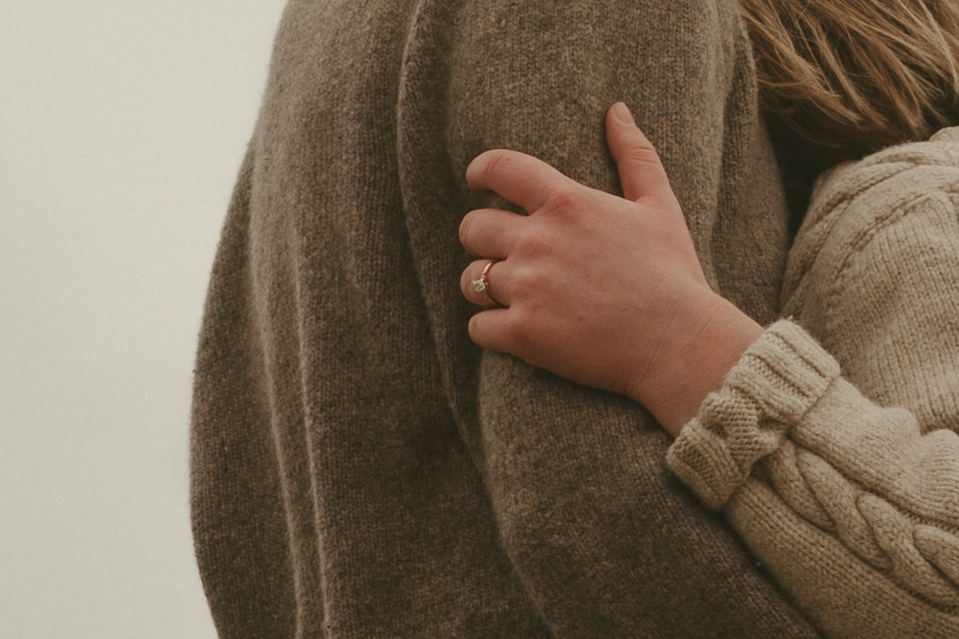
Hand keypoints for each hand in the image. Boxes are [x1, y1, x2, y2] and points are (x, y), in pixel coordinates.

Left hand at [459, 103, 761, 435]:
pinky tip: (515, 330)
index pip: (498, 167)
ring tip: (514, 294)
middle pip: (472, 228)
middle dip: (482, 239)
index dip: (478, 172)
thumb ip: (635, 154)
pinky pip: (477, 327)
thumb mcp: (661, 206)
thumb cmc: (674, 273)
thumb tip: (617, 108)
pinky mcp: (524, 334)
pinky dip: (490, 329)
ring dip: (485, 286)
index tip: (476, 183)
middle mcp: (539, 241)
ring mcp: (528, 288)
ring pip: (470, 279)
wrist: (680, 344)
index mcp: (567, 203)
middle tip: (504, 253)